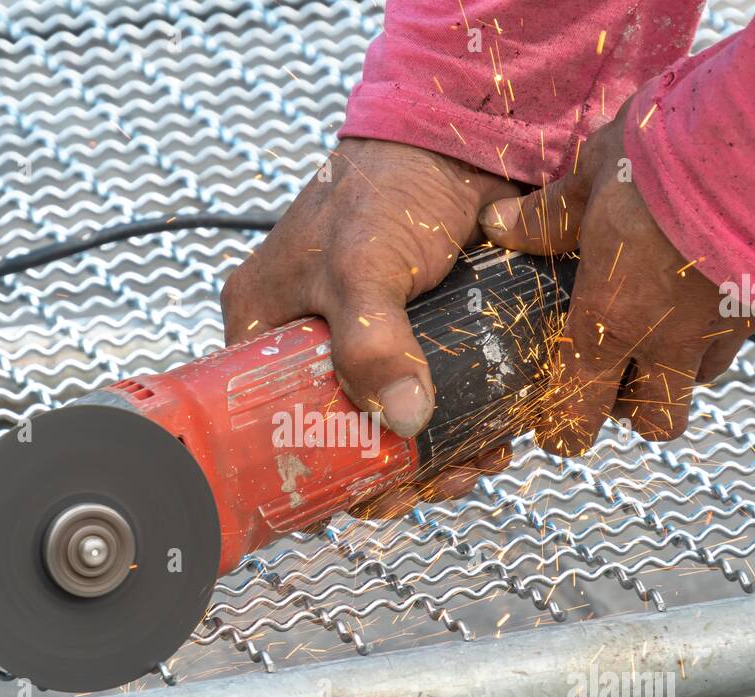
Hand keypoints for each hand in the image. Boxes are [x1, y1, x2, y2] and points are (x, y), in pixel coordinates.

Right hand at [221, 138, 519, 515]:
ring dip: (434, 458)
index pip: (269, 425)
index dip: (311, 472)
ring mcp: (366, 347)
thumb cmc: (387, 185)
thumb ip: (373, 341)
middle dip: (390, 473)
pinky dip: (461, 429)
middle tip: (438, 481)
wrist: (459, 141)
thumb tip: (403, 419)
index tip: (367, 496)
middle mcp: (308, 345)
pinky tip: (490, 436)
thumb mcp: (364, 265)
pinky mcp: (416, 344)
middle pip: (336, 439)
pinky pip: (431, 405)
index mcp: (263, 329)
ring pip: (389, 430)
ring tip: (475, 461)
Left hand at [479, 99, 754, 454]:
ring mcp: (725, 328)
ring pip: (701, 382)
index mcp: (608, 319)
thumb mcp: (595, 173)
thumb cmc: (670, 154)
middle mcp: (667, 341)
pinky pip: (740, 339)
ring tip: (667, 323)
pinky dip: (721, 330)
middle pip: (654, 421)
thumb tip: (498, 223)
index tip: (559, 426)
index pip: (580, 411)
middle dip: (634, 407)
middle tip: (618, 369)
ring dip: (680, 369)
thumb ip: (551, 215)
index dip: (567, 429)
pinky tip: (711, 289)